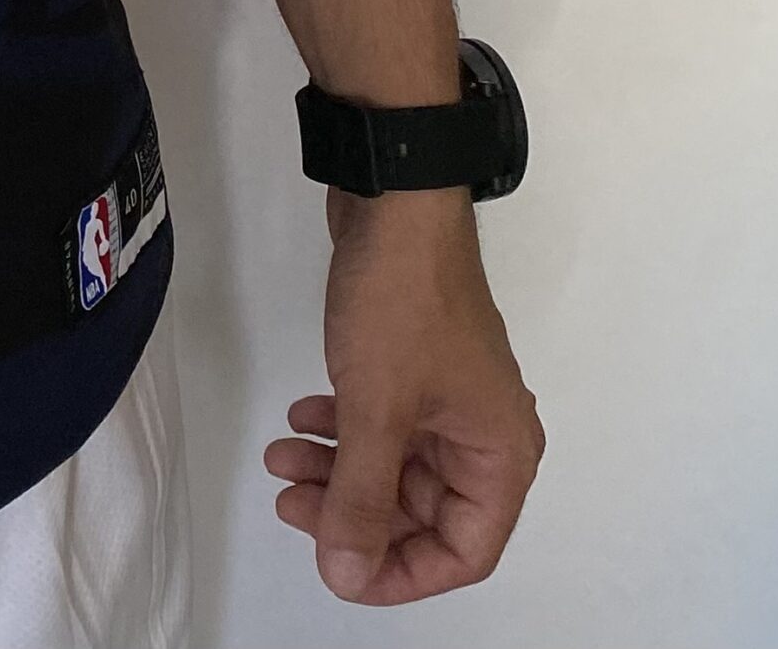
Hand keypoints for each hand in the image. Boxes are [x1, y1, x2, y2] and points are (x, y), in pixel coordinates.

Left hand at [265, 189, 543, 604]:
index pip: (464, 551)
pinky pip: (381, 420)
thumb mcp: (377, 411)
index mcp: (499, 455)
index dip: (402, 571)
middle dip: (354, 512)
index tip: (339, 566)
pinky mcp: (414, 363)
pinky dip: (341, 428)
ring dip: (337, 468)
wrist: (394, 201)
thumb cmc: (400, 307)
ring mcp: (447, 396)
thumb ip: (362, 499)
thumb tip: (346, 576)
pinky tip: (300, 418)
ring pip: (394, 463)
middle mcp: (483, 433)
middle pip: (423, 510)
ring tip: (278, 460)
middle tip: (288, 500)